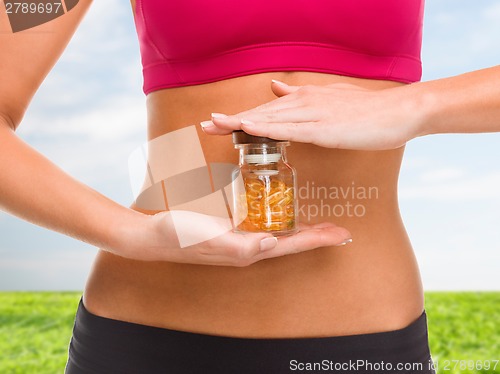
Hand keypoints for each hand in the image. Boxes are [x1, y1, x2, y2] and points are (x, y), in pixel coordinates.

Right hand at [115, 210, 351, 266]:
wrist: (154, 235)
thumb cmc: (179, 236)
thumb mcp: (209, 239)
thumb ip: (241, 246)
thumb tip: (273, 244)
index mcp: (248, 251)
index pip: (290, 245)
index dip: (317, 239)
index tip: (341, 233)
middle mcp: (248, 247)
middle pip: (290, 241)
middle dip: (315, 235)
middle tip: (338, 228)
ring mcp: (240, 238)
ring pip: (279, 233)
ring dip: (301, 228)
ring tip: (320, 223)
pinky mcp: (230, 229)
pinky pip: (261, 224)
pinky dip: (277, 218)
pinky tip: (281, 211)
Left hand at [201, 80, 423, 149]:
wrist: (399, 111)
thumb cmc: (366, 111)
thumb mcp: (329, 99)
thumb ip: (300, 96)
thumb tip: (275, 88)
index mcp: (304, 100)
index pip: (265, 110)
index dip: (239, 117)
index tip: (216, 123)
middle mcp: (304, 104)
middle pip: (260, 113)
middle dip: (230, 121)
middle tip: (203, 126)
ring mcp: (313, 115)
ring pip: (269, 119)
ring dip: (240, 122)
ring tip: (213, 126)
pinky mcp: (324, 129)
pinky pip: (290, 129)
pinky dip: (266, 128)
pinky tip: (247, 127)